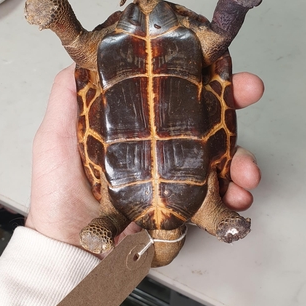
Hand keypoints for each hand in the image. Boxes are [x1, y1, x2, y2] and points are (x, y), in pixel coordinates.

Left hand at [25, 65, 262, 252]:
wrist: (70, 249)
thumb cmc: (58, 194)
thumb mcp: (54, 138)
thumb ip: (67, 99)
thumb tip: (84, 56)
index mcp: (136, 126)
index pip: (173, 93)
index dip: (199, 74)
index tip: (219, 61)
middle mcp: (159, 146)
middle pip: (206, 119)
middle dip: (235, 103)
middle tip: (251, 91)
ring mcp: (173, 176)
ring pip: (221, 157)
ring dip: (243, 157)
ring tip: (246, 169)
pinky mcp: (182, 205)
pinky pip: (219, 195)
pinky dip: (236, 194)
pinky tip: (239, 196)